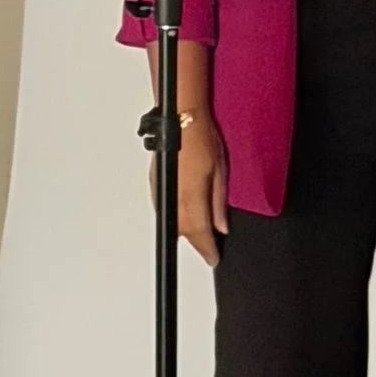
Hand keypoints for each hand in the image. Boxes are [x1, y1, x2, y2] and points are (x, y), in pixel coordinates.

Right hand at [157, 114, 230, 266]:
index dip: (207, 249)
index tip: (214, 257)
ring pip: (172, 222)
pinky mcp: (155, 183)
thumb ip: (218, 202)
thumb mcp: (220, 171)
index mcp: (191, 194)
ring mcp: (161, 189)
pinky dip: (175, 216)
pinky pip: (164, 208)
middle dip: (196, 242)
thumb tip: (221, 225)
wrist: (181, 118)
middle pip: (183, 232)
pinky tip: (184, 214)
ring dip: (185, 231)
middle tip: (209, 247)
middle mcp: (173, 195)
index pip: (199, 232)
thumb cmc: (202, 137)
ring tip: (199, 233)